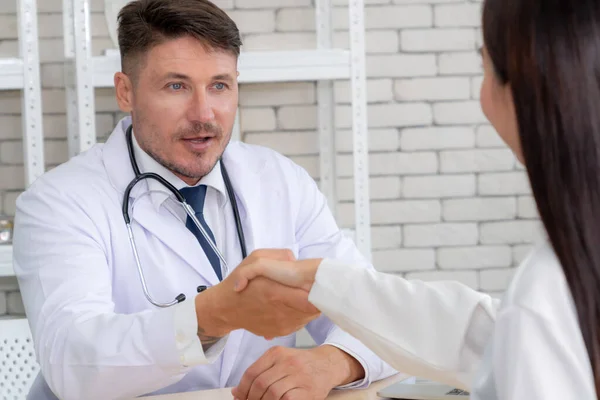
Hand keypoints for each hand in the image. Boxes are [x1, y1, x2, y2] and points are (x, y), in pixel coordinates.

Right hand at [195, 250, 320, 338]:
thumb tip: (297, 262)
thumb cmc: (240, 283)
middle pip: (313, 308)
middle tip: (314, 286)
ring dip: (311, 306)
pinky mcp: (281, 331)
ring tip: (304, 294)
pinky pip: (301, 323)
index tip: (318, 282)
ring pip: (309, 317)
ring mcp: (282, 325)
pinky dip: (302, 313)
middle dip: (317, 297)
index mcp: (275, 292)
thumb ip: (279, 257)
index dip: (318, 290)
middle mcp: (280, 312)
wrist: (226, 309)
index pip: (309, 298)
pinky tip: (295, 304)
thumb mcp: (255, 259)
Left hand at [231, 345, 364, 399]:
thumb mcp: (279, 361)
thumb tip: (236, 392)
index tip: (239, 398)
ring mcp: (299, 375)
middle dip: (251, 399)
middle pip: (260, 384)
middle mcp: (288, 362)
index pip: (251, 373)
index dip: (242, 389)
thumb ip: (259, 373)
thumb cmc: (300, 365)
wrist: (328, 364)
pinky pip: (287, 399)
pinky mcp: (309, 390)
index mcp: (276, 353)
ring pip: (272, 393)